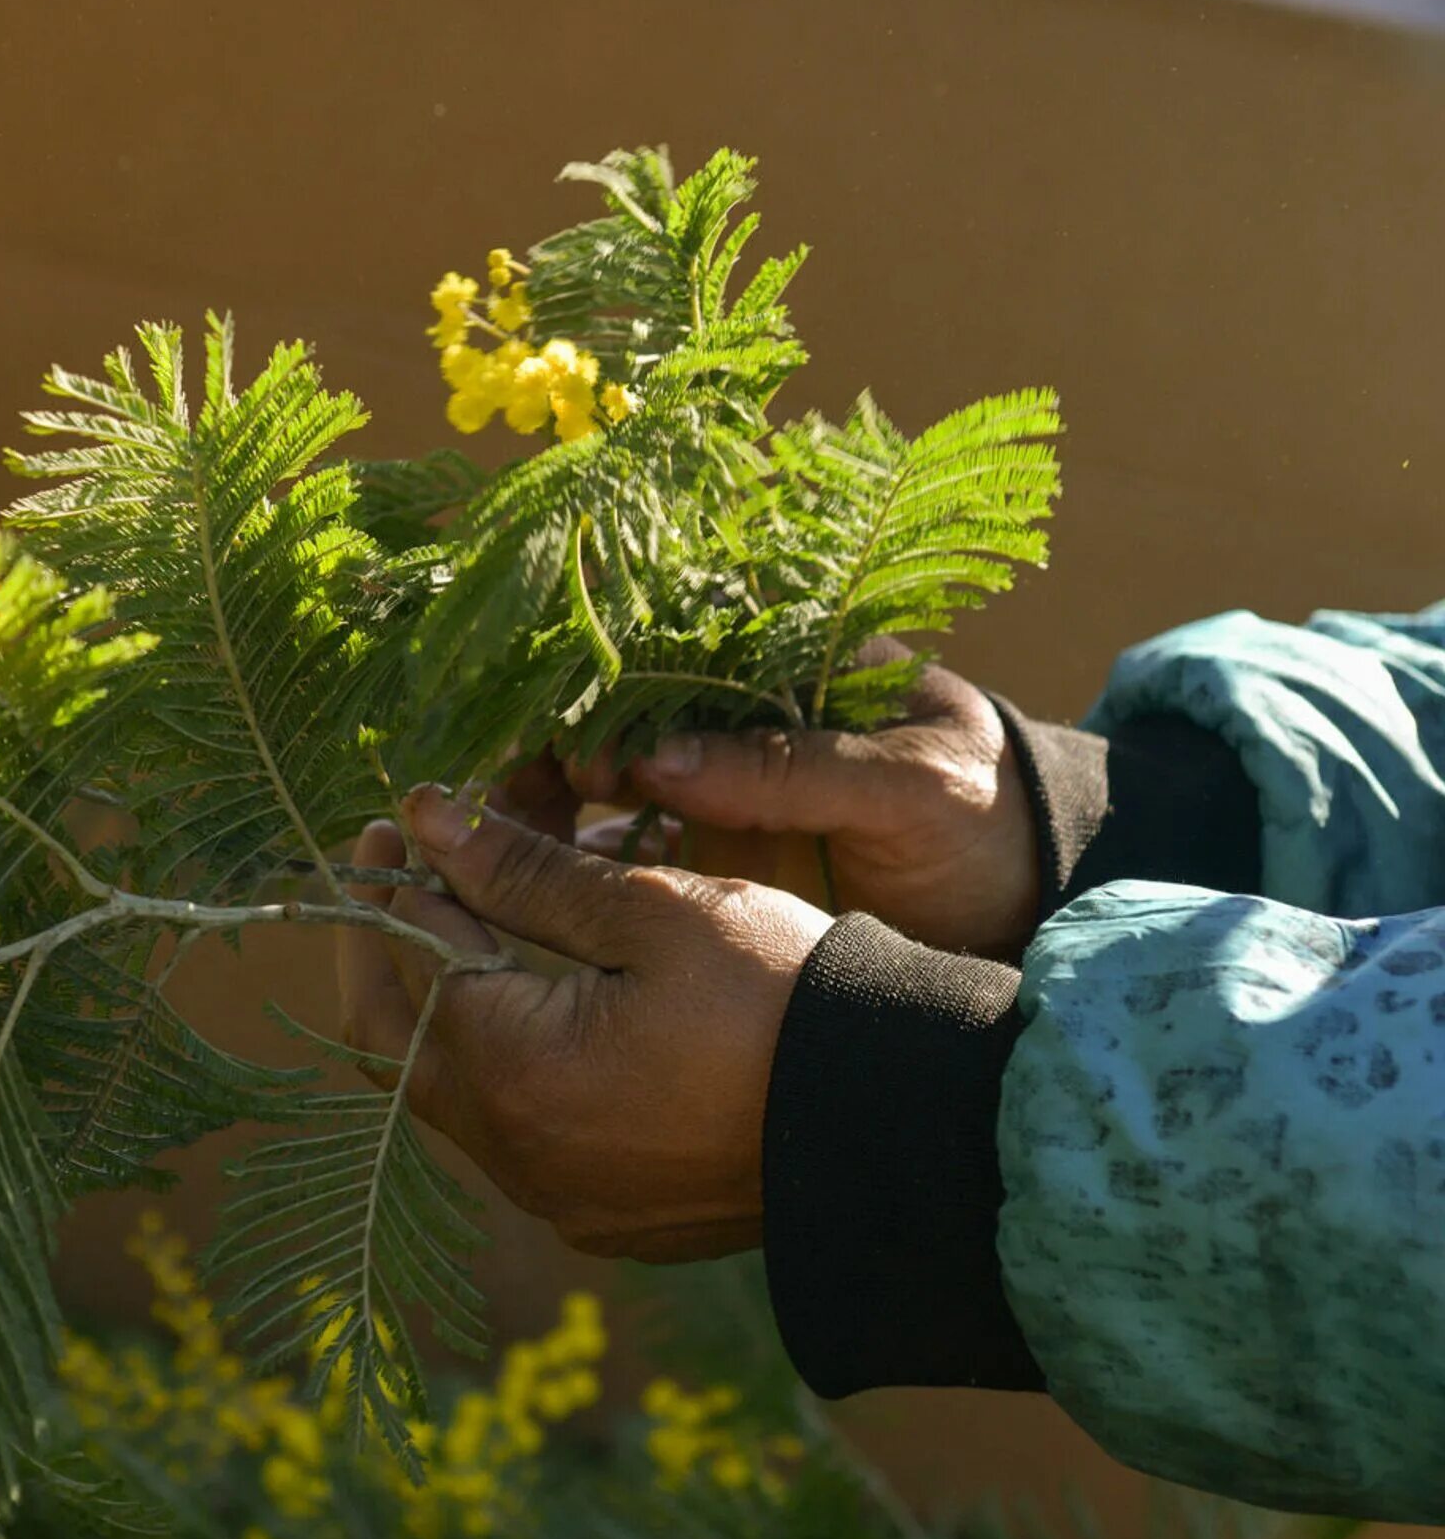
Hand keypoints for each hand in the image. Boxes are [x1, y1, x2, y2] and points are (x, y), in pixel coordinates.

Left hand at [335, 790, 828, 1262]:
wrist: (896, 1117)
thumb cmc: (776, 996)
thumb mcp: (652, 911)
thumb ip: (523, 870)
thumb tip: (424, 821)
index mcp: (513, 1071)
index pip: (413, 958)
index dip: (399, 880)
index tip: (400, 822)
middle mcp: (516, 1154)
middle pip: (396, 1043)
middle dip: (383, 953)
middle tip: (395, 876)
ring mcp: (560, 1196)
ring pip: (455, 1093)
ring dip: (444, 1008)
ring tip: (466, 923)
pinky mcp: (606, 1214)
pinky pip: (517, 1134)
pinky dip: (502, 1063)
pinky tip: (534, 1004)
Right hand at [569, 649, 1038, 957]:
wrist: (1027, 908)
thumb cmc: (985, 819)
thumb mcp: (911, 785)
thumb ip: (793, 769)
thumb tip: (660, 760)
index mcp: (794, 657)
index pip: (678, 630)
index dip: (611, 662)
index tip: (573, 717)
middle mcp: (740, 708)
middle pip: (622, 699)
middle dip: (562, 732)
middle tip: (528, 783)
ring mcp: (721, 779)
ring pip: (609, 768)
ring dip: (553, 789)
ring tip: (511, 827)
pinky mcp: (713, 849)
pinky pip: (628, 838)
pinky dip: (577, 848)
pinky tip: (528, 864)